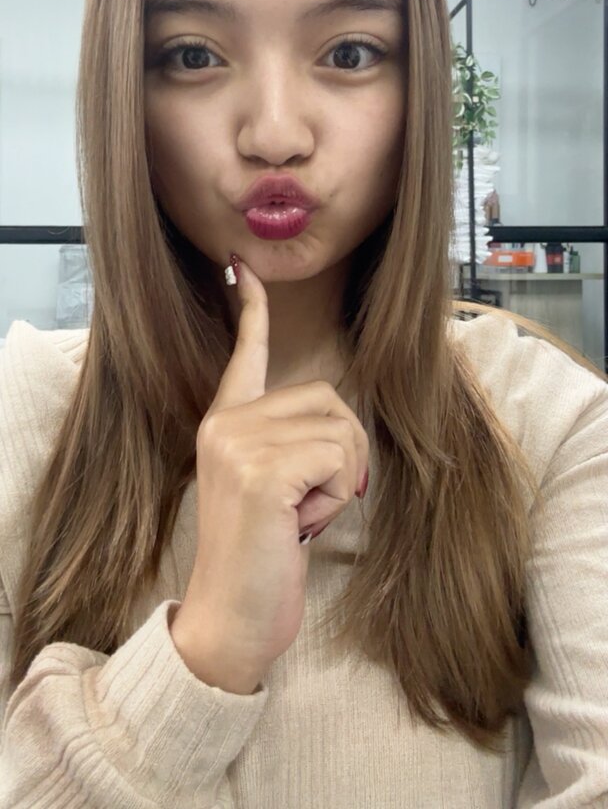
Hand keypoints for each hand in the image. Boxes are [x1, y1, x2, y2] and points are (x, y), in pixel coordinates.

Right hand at [171, 254, 368, 689]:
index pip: (244, 356)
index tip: (244, 271)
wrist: (229, 622)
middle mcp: (225, 424)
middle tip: (311, 501)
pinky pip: (339, 457)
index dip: (253, 313)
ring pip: (341, 427)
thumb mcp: (270, 491)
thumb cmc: (259, 560)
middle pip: (330, 398)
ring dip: (343, 477)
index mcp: (225, 425)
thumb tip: (337, 423)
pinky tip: (303, 523)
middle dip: (344, 452)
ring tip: (303, 513)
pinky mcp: (261, 472)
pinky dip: (338, 494)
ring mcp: (238, 444)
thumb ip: (288, 446)